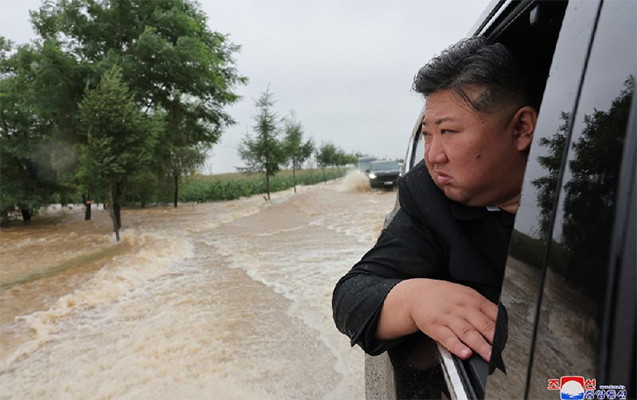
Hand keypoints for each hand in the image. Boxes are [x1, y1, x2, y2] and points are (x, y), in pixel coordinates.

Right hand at [377, 278, 497, 361]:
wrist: (418, 293)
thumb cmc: (445, 296)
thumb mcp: (466, 295)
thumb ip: (483, 308)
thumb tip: (500, 324)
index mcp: (473, 300)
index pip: (493, 315)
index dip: (502, 331)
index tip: (507, 343)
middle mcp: (462, 308)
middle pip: (482, 325)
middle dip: (494, 340)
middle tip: (502, 352)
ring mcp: (449, 317)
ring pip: (467, 333)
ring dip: (479, 345)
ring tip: (488, 356)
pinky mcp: (435, 326)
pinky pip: (448, 338)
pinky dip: (456, 346)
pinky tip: (464, 353)